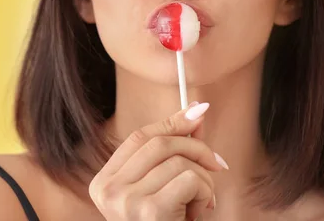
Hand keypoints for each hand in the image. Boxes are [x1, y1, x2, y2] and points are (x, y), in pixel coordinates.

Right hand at [89, 102, 228, 220]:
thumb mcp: (165, 187)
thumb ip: (175, 151)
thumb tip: (196, 112)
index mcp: (105, 182)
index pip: (140, 137)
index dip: (172, 122)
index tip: (199, 111)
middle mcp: (109, 190)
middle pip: (160, 143)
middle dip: (197, 148)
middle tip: (218, 164)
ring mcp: (125, 201)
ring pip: (179, 161)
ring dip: (204, 180)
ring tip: (200, 203)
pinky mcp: (149, 211)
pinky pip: (190, 179)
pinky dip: (205, 193)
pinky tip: (198, 212)